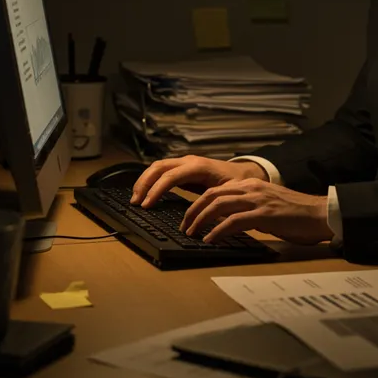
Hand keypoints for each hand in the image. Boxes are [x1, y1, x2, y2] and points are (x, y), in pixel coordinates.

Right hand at [130, 156, 265, 206]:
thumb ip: (215, 201)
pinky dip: (150, 180)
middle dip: (144, 184)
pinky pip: (161, 170)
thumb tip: (202, 216)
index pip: (171, 176)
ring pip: (157, 166)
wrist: (242, 172)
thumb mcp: (229, 192)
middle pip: (159, 167)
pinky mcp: (181, 168)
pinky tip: (145, 193)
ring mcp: (184, 162)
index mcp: (199, 167)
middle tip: (135, 203)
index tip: (146, 205)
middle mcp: (189, 161)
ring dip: (144, 181)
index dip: (156, 190)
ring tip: (135, 199)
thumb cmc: (236, 183)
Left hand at [182, 179, 332, 244]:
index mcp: (252, 184)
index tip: (189, 216)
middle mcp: (252, 188)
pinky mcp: (264, 215)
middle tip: (185, 226)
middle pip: (212, 195)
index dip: (198, 202)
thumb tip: (228, 221)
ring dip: (200, 220)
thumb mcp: (267, 205)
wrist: (320, 213)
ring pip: (218, 205)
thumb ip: (249, 208)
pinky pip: (233, 221)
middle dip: (193, 210)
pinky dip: (218, 231)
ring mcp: (258, 200)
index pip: (217, 189)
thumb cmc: (296, 214)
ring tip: (192, 233)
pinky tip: (210, 240)